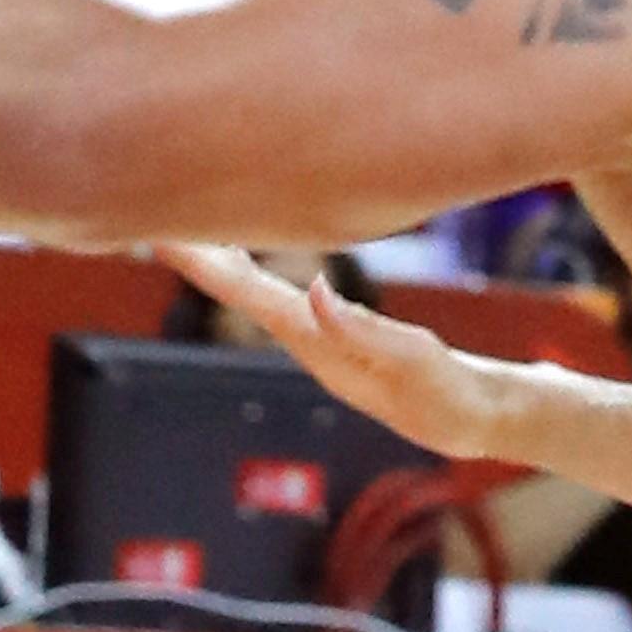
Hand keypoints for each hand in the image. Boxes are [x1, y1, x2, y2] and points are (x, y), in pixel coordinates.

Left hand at [155, 242, 566, 464]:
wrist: (478, 420)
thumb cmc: (451, 393)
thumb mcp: (415, 362)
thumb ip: (366, 332)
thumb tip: (316, 294)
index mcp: (319, 343)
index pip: (251, 297)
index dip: (208, 266)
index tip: (164, 235)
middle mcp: (311, 340)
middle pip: (242, 291)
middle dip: (200, 254)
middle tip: (153, 212)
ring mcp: (324, 339)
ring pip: (257, 291)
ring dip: (222, 259)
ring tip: (190, 223)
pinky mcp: (340, 334)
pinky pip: (282, 293)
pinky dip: (255, 268)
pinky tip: (245, 250)